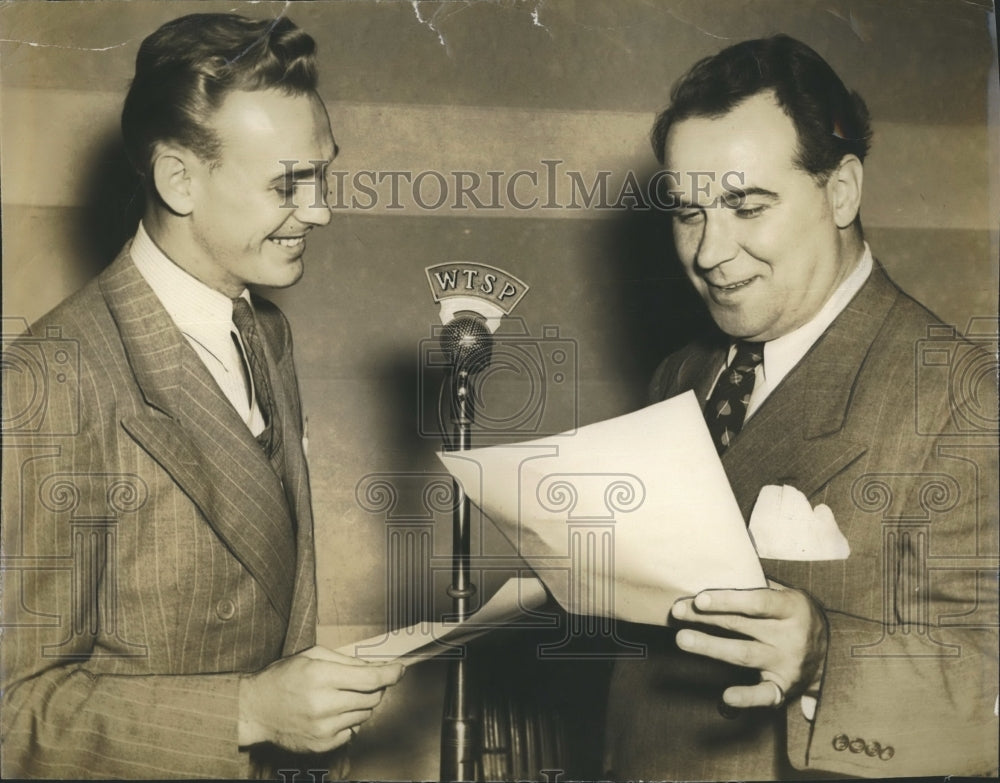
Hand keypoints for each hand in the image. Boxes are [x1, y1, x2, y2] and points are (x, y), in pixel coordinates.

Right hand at [238, 646, 403, 752]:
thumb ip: (347, 661)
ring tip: (340, 696)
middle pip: (372, 697)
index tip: (400, 670)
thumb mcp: (313, 656)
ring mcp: (323, 728)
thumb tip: (378, 667)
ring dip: (361, 704)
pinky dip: (349, 721)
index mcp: (321, 676)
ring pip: (365, 715)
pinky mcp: (322, 744)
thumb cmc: (283, 678)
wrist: (256, 709)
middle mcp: (323, 704)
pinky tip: (332, 712)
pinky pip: (352, 731)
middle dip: (375, 687)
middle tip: (364, 681)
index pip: (371, 678)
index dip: (391, 674)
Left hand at [671, 580, 827, 708]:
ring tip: (682, 639)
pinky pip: (764, 695)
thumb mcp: (788, 595)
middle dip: (706, 619)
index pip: (757, 603)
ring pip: (744, 655)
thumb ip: (759, 586)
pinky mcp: (784, 688)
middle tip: (677, 612)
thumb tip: (718, 570)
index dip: (728, 600)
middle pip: (742, 626)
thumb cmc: (797, 616)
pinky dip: (746, 698)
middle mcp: (791, 636)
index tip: (700, 599)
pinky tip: (726, 697)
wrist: (834, 655)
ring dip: (711, 647)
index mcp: (792, 608)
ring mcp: (787, 663)